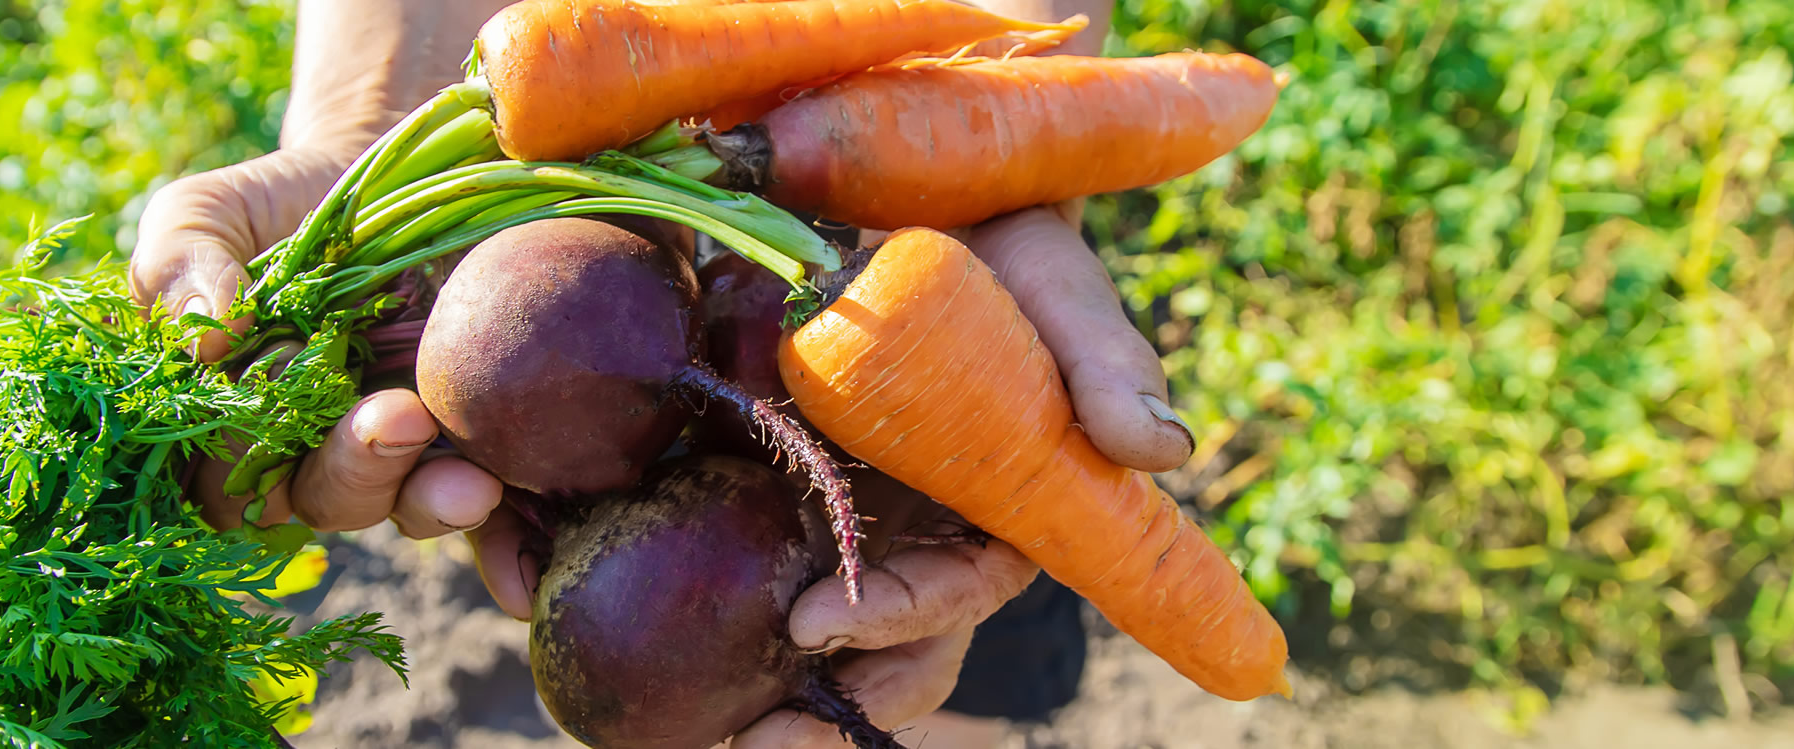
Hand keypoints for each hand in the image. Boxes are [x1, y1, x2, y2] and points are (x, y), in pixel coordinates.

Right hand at [130, 0, 513, 536]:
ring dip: (433, 505)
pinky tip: (522, 556)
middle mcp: (317, 452)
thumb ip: (177, 262)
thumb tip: (202, 340)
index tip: (283, 378)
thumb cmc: (281, 205)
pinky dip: (510, 537)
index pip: (223, 476)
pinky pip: (496, 508)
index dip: (246, 446)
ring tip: (472, 483)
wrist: (396, 163)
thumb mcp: (208, 213)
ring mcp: (405, 450)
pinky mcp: (481, 437)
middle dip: (358, 470)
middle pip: (322, 499)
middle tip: (399, 418)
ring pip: (406, 508)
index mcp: (237, 421)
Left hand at [718, 205, 1189, 746]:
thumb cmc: (1007, 241)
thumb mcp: (1060, 287)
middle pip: (889, 651)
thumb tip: (1161, 453)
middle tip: (765, 741)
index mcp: (999, 509)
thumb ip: (1106, 363)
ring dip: (769, 693)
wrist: (914, 176)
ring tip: (710, 733)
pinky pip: (733, 555)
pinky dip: (692, 598)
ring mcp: (844, 508)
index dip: (896, 620)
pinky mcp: (772, 475)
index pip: (954, 594)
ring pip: (817, 631)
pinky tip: (633, 634)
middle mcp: (920, 529)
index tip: (817, 622)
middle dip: (835, 711)